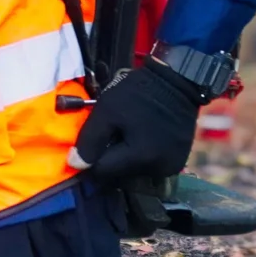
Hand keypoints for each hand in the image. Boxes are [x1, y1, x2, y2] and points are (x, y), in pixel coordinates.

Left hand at [72, 61, 202, 183]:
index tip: (95, 139)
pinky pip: (150, 166)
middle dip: (111, 157)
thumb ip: (89, 140)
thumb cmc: (138, 94)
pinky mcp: (179, 162)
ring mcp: (171, 167)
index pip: (102, 171)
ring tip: (129, 133)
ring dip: (127, 158)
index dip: (93, 157)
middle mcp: (159, 169)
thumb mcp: (107, 111)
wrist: (176, 81)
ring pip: (135, 172)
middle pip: (120, 174)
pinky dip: (142, 156)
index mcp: (140, 158)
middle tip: (113, 132)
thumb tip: (76, 165)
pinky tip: (143, 137)